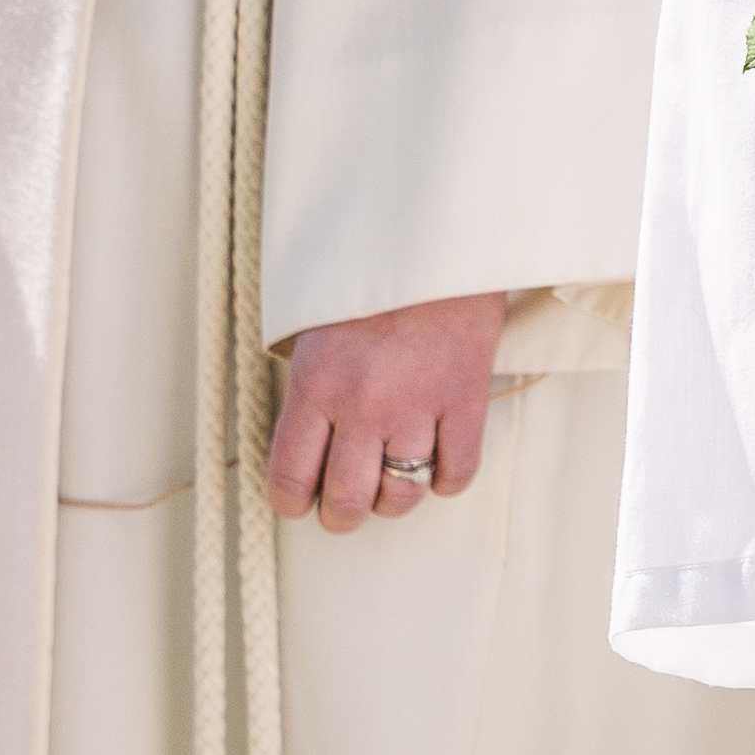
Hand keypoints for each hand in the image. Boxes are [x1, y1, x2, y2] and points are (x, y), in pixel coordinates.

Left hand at [267, 290, 514, 531]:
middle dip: (344, 516)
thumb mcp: (315, 329)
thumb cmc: (370, 281)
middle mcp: (363, 404)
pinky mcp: (465, 399)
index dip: (293, 504)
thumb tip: (304, 450)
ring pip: (403, 496)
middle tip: (348, 505)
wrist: (435, 238)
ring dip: (395, 499)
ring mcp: (417, 405)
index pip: (290, 478)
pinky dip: (446, 480)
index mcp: (315, 384)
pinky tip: (437, 462)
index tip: (301, 501)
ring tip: (393, 479)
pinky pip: (457, 473)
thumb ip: (309, 390)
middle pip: (348, 502)